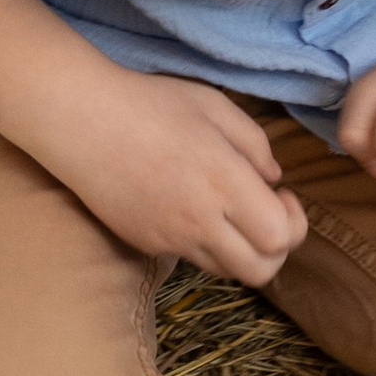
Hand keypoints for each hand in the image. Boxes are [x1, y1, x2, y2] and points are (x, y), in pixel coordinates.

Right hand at [67, 73, 308, 284]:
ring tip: (230, 214)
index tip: (280, 194)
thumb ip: (255, 145)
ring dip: (242, 250)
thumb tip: (273, 181)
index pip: (280, 237)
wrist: (82, 122)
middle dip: (276, 249)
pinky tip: (193, 209)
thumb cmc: (152, 104)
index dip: (293, 223)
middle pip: (261, 271)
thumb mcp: (216, 107)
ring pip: (226, 271)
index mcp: (224, 182)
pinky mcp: (146, 244)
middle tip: (265, 215)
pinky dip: (206, 244)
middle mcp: (200, 220)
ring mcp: (170, 238)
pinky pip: (191, 258)